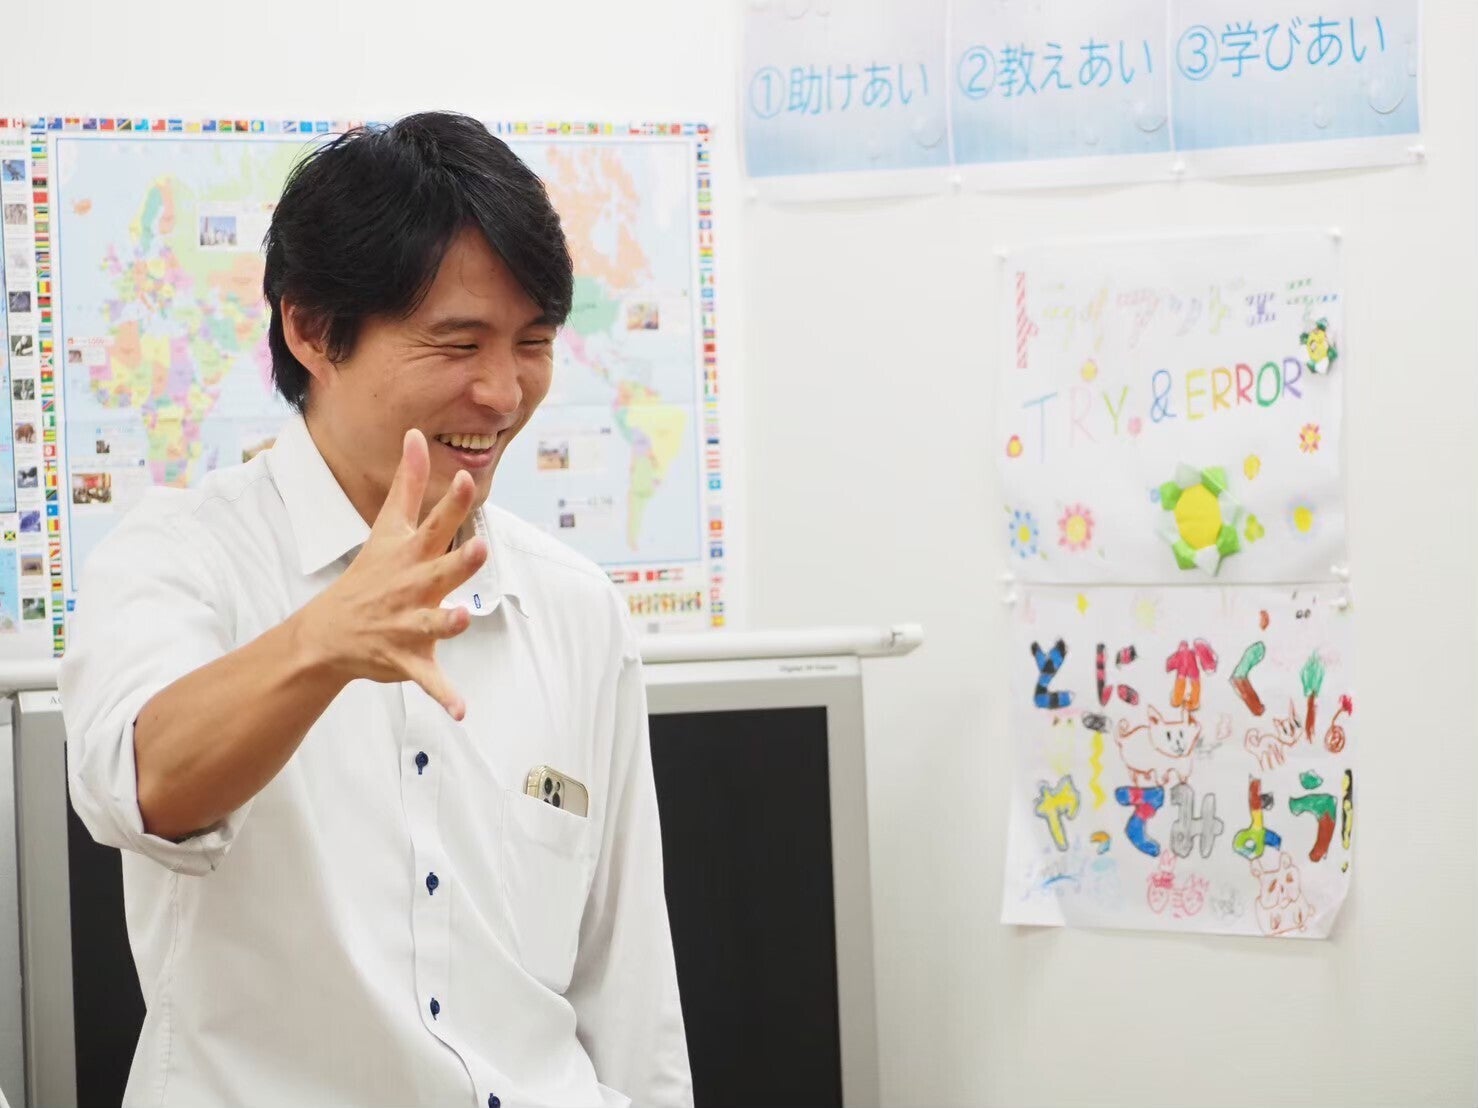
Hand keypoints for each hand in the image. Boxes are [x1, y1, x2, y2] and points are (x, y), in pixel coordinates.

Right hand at [298, 429, 485, 718]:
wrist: (328, 634)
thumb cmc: (370, 575)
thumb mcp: (387, 528)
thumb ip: (407, 482)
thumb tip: (415, 434)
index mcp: (410, 556)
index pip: (433, 523)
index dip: (451, 503)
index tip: (468, 480)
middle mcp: (410, 587)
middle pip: (439, 570)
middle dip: (459, 561)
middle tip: (480, 547)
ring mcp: (406, 623)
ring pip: (431, 623)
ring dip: (446, 622)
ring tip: (462, 618)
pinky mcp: (407, 658)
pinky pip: (428, 679)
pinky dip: (444, 696)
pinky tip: (462, 712)